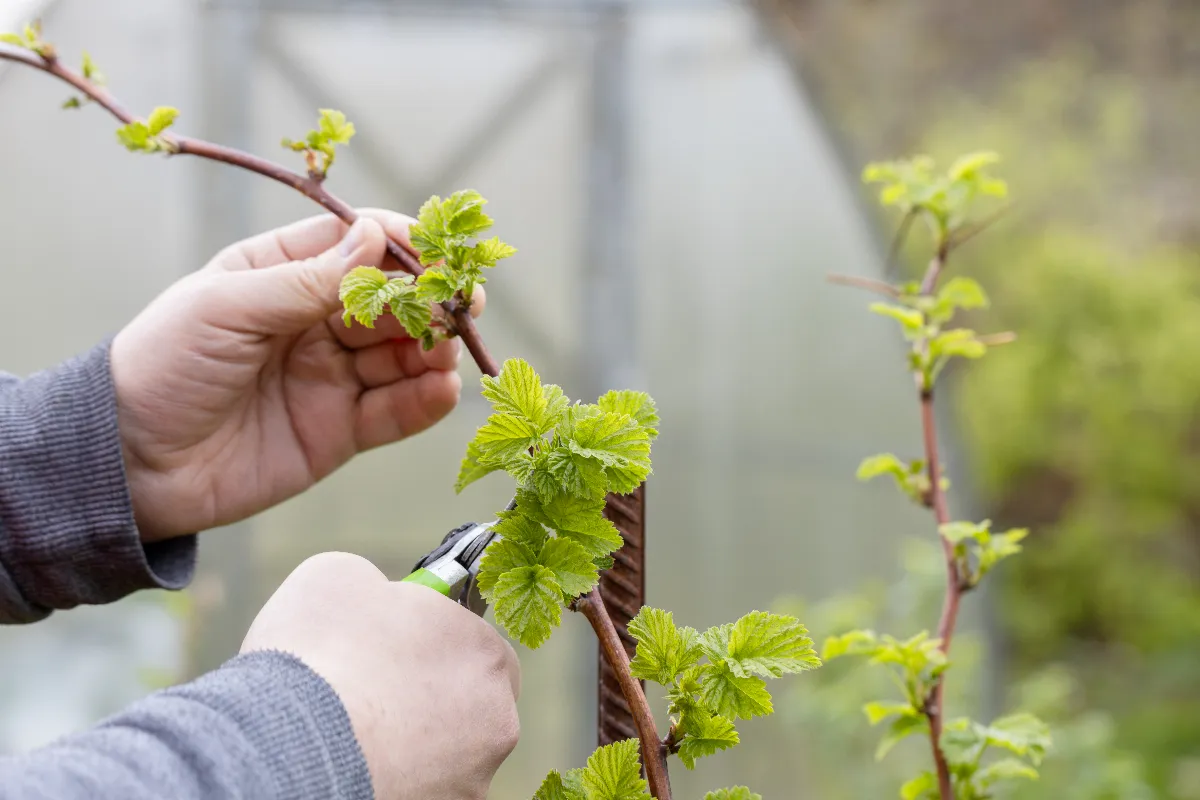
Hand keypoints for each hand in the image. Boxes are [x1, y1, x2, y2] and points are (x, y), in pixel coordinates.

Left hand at [110, 210, 483, 540]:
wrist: (129, 465)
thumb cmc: (163, 366)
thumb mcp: (227, 307)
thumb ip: (307, 280)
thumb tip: (376, 237)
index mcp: (282, 274)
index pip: (357, 245)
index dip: (402, 246)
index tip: (439, 254)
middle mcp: (315, 321)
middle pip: (393, 301)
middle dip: (430, 301)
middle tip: (461, 306)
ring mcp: (331, 376)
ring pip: (403, 355)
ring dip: (434, 349)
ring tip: (449, 351)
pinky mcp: (340, 431)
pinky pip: (396, 411)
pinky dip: (425, 400)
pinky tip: (442, 389)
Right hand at [241, 552, 520, 799]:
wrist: (292, 747)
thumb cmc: (321, 653)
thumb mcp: (341, 577)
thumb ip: (377, 585)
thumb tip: (374, 595)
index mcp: (485, 651)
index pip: (472, 642)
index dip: (429, 643)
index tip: (391, 648)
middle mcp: (496, 718)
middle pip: (469, 703)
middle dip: (429, 699)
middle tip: (372, 695)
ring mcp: (473, 778)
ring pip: (448, 756)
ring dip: (414, 746)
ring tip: (354, 737)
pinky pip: (424, 791)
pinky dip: (398, 782)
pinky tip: (355, 769)